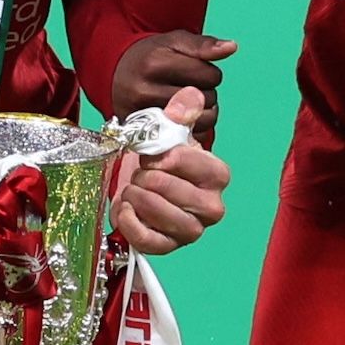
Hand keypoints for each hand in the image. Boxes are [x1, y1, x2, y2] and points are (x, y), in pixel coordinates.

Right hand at [110, 30, 236, 142]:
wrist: (115, 75)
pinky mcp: (143, 136)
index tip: (196, 71)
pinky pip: (187, 139)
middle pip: (205, 99)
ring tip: (189, 103)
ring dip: (203, 113)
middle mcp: (145, 91)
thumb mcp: (174, 41)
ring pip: (200, 121)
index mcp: (154, 63)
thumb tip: (232, 47)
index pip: (209, 75)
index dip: (210, 73)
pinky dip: (193, 130)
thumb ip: (203, 44)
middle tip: (191, 88)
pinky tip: (183, 119)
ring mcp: (143, 117)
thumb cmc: (150, 56)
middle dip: (206, 92)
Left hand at [113, 86, 228, 254]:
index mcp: (217, 174)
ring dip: (135, 196)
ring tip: (133, 190)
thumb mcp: (170, 131)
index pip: (186, 160)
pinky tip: (126, 209)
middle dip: (144, 177)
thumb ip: (181, 110)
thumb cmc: (161, 160)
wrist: (144, 184)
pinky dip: (128, 221)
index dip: (160, 156)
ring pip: (157, 212)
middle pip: (166, 187)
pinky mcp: (169, 248)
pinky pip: (146, 239)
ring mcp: (192, 231)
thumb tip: (189, 96)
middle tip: (141, 175)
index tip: (153, 156)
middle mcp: (212, 207)